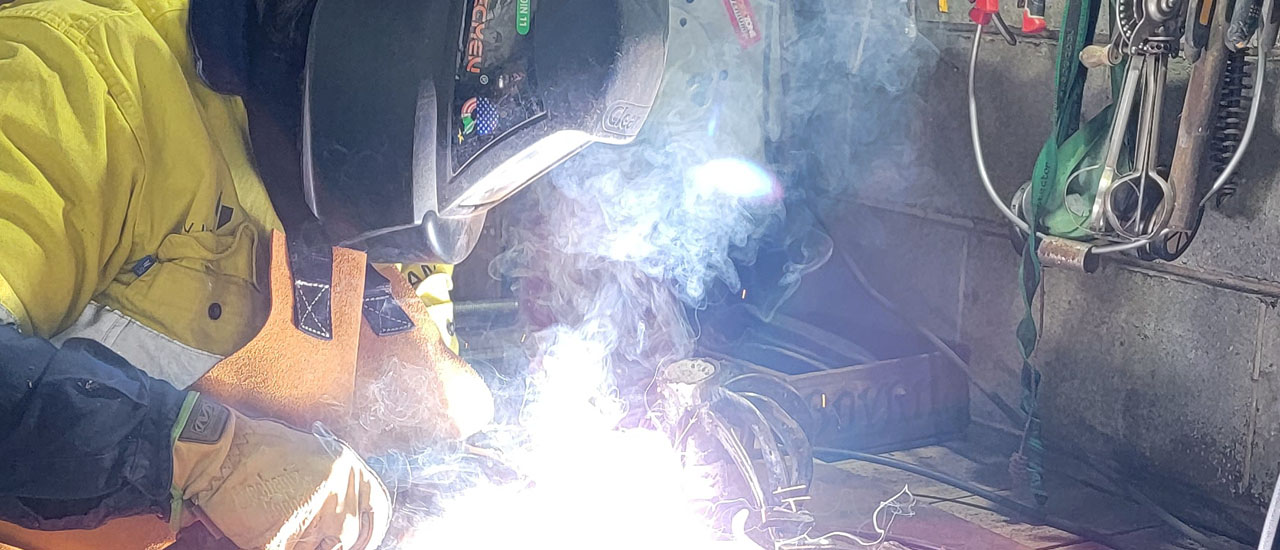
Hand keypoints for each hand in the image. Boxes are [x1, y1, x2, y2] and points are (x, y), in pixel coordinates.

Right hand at [171, 395, 390, 549]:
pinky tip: (268, 534)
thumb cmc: (263, 451)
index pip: (377, 508)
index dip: (371, 530)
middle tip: (312, 537)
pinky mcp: (281, 535)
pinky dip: (278, 545)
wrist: (220, 452)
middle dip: (330, 541)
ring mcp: (310, 513)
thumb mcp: (317, 455)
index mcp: (348, 468)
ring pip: (318, 548)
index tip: (362, 539)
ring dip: (303, 544)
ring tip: (283, 524)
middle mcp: (336, 489)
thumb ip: (340, 484)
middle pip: (347, 535)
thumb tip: (350, 514)